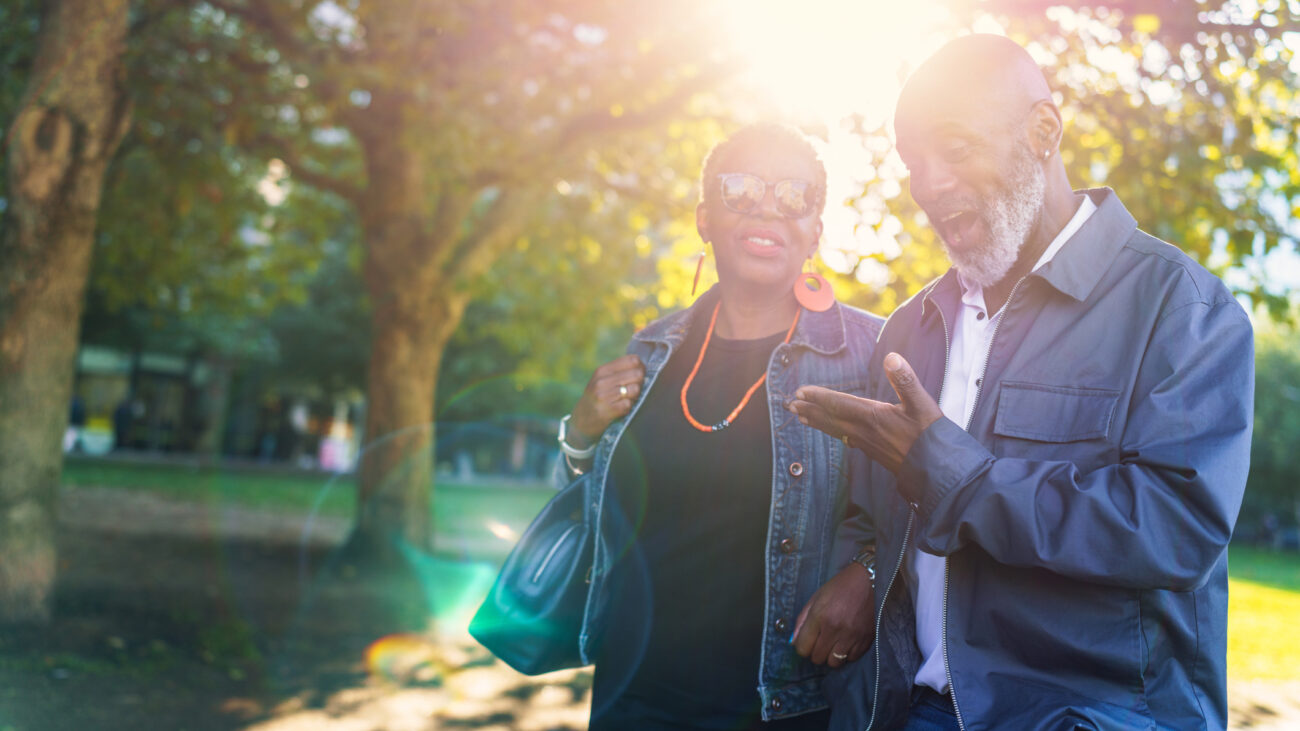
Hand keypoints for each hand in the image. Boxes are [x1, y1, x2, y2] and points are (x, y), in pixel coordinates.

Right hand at [569, 354, 644, 444]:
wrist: (582, 420)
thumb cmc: (597, 397)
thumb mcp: (601, 380)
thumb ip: (619, 371)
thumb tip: (642, 366)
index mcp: (602, 370)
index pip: (632, 360)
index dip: (641, 367)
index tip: (639, 374)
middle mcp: (602, 382)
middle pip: (637, 374)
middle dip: (640, 382)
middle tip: (633, 389)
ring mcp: (604, 397)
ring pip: (635, 390)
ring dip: (634, 396)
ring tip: (626, 399)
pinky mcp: (607, 411)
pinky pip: (629, 405)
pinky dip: (628, 408)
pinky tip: (621, 409)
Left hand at [787, 353, 941, 472]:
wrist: (937, 471)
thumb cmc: (931, 437)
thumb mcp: (922, 404)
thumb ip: (905, 380)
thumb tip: (892, 357)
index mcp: (872, 417)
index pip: (839, 404)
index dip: (819, 397)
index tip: (800, 392)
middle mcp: (864, 431)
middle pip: (831, 418)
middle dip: (810, 409)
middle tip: (789, 404)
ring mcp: (867, 444)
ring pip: (835, 430)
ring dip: (817, 422)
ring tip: (800, 417)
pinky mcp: (873, 452)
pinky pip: (845, 439)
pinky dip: (833, 432)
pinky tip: (833, 432)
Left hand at [792, 563, 875, 667]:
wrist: (871, 580)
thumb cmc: (841, 586)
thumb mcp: (816, 598)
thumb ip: (802, 620)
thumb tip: (793, 641)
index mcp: (820, 616)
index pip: (802, 647)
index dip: (801, 647)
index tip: (806, 641)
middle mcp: (835, 629)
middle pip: (817, 658)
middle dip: (815, 652)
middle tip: (820, 641)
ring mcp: (852, 636)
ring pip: (834, 663)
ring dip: (831, 656)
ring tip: (833, 643)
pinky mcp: (866, 640)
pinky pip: (851, 659)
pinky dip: (847, 654)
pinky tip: (847, 642)